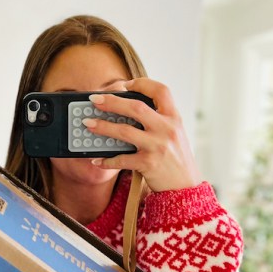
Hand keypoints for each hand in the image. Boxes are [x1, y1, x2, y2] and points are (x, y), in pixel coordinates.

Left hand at [83, 78, 201, 191]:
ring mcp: (157, 146)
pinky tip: (96, 159)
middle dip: (112, 101)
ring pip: (124, 131)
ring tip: (88, 123)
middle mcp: (167, 128)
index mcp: (174, 117)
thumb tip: (126, 110)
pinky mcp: (148, 164)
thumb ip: (158, 120)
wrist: (185, 187)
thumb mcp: (174, 134)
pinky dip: (107, 160)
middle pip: (136, 107)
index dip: (142, 83)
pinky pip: (121, 159)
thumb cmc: (176, 159)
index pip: (161, 90)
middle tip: (94, 99)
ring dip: (102, 126)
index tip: (125, 84)